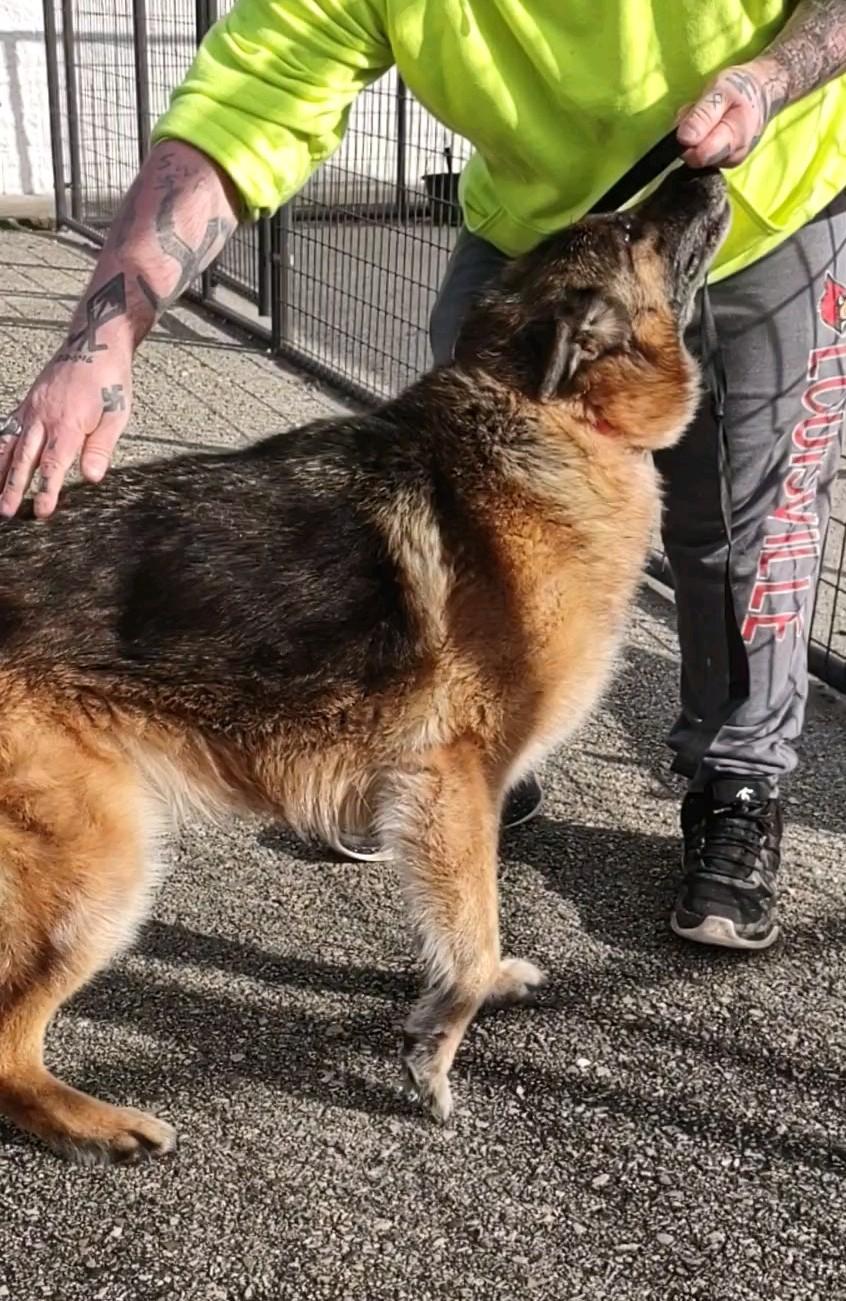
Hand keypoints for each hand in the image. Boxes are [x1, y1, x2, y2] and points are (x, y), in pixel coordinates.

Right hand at [0, 344, 131, 518]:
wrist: (95, 343)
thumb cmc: (109, 381)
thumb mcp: (116, 415)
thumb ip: (101, 448)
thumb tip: (92, 478)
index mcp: (68, 424)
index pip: (54, 464)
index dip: (47, 490)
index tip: (42, 511)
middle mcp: (44, 417)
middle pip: (25, 459)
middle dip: (14, 487)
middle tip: (7, 512)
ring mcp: (32, 408)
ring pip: (10, 444)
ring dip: (0, 472)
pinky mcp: (28, 402)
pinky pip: (7, 427)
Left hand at [676, 59, 787, 168]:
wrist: (762, 92)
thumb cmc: (742, 88)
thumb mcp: (721, 90)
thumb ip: (703, 115)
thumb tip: (683, 139)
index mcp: (733, 140)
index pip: (698, 156)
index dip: (686, 138)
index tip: (691, 116)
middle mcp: (731, 157)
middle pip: (694, 157)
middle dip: (689, 135)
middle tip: (698, 111)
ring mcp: (727, 161)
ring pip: (695, 156)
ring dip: (693, 135)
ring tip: (706, 115)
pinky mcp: (722, 161)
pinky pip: (700, 154)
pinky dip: (698, 139)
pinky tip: (707, 125)